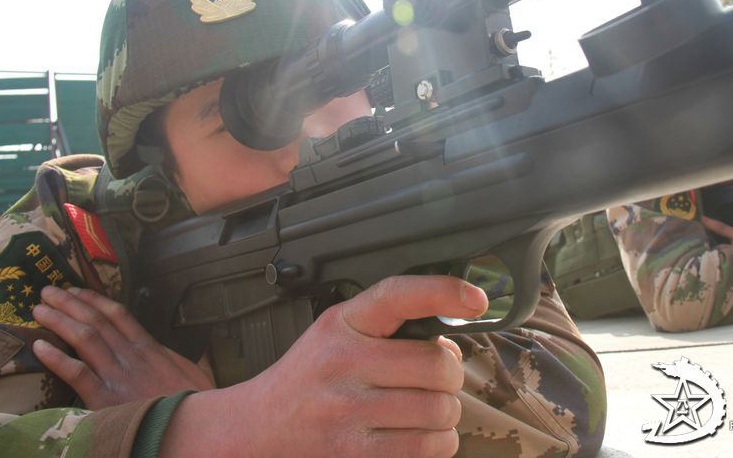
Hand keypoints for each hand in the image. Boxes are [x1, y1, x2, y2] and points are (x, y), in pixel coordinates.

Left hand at [31, 286, 214, 409]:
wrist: (194, 424)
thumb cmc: (196, 400)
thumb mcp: (193, 371)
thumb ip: (173, 359)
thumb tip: (168, 350)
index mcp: (151, 348)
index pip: (119, 316)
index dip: (96, 301)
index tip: (78, 290)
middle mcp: (132, 356)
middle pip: (97, 322)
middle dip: (71, 303)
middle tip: (49, 291)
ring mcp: (118, 375)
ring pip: (84, 339)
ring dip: (60, 321)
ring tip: (40, 310)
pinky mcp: (106, 398)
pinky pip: (77, 373)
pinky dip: (56, 359)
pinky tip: (39, 347)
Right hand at [159, 275, 488, 457]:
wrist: (256, 430)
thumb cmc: (308, 378)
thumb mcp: (336, 332)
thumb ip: (387, 326)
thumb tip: (452, 342)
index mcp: (342, 324)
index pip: (398, 294)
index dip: (443, 291)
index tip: (477, 298)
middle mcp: (343, 364)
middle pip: (439, 366)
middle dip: (447, 376)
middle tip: (429, 380)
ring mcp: (348, 413)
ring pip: (442, 412)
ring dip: (444, 415)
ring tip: (420, 410)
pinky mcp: (356, 455)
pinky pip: (428, 449)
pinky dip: (435, 444)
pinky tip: (414, 435)